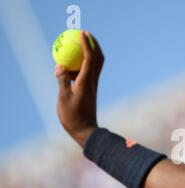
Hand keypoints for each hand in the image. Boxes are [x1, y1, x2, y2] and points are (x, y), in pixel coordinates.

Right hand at [55, 31, 103, 147]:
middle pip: (98, 58)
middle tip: (85, 34)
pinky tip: (71, 65)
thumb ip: (62, 81)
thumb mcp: (63, 98)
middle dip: (94, 44)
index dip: (87, 44)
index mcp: (86, 82)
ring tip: (78, 45)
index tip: (82, 33)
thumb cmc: (73, 117)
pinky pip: (89, 72)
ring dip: (90, 53)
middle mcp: (93, 82)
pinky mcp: (91, 90)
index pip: (89, 58)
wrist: (86, 131)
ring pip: (95, 65)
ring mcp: (93, 86)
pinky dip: (83, 64)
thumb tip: (60, 66)